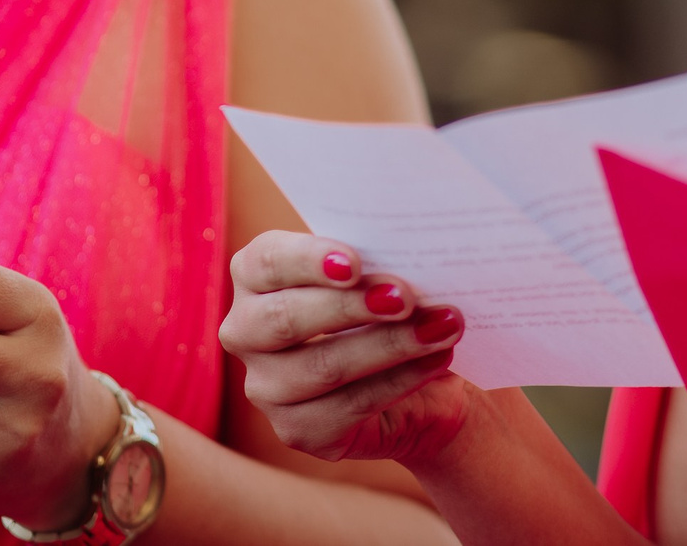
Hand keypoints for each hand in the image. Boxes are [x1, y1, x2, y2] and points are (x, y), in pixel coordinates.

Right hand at [219, 231, 470, 467]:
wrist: (419, 377)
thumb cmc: (389, 307)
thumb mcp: (378, 274)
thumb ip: (376, 262)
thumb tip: (407, 256)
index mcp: (254, 276)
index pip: (266, 260)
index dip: (308, 260)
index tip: (356, 262)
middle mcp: (245, 331)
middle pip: (286, 318)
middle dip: (350, 307)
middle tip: (407, 297)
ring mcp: (265, 387)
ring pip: (322, 367)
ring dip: (388, 345)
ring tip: (441, 327)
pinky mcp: (297, 429)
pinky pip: (349, 406)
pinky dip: (401, 379)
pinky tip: (436, 360)